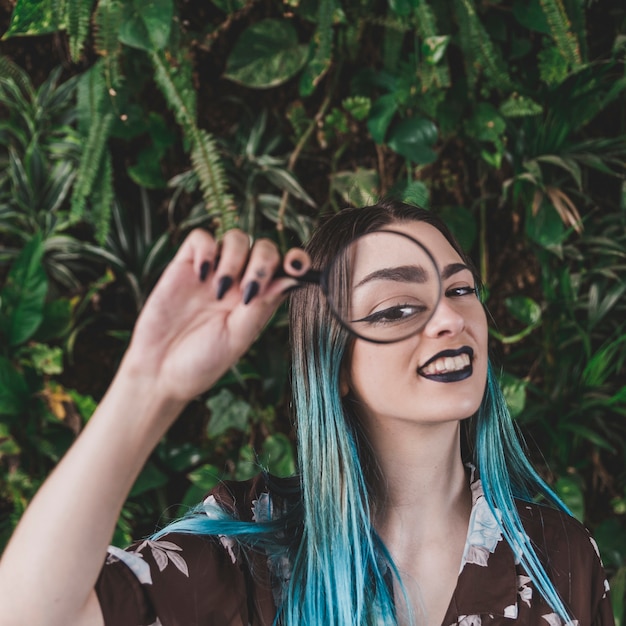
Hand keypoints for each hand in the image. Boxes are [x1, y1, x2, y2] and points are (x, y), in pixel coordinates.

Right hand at [121, 228, 308, 402]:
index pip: (284, 269)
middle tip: (247, 291)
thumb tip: (294, 279)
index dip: (296, 260)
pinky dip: (206, 249)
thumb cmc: (202, 362)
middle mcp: (238, 282)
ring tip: (219, 291)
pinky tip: (201, 275)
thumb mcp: (238, 337)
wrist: (159, 371)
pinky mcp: (185, 265)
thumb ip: (263, 305)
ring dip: (234, 259)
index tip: (298, 266)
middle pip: (263, 248)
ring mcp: (212, 272)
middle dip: (262, 262)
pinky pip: (200, 238)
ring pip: (236, 238)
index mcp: (258, 300)